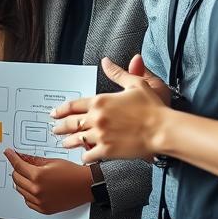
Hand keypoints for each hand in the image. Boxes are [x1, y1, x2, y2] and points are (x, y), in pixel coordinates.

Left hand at [4, 149, 92, 213]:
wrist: (86, 186)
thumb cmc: (72, 173)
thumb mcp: (52, 161)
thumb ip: (34, 160)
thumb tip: (21, 156)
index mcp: (38, 176)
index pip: (18, 165)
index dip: (11, 157)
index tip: (8, 153)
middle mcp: (37, 190)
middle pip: (16, 178)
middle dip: (17, 169)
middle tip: (21, 164)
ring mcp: (40, 201)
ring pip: (20, 190)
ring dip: (22, 182)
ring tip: (31, 176)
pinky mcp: (44, 209)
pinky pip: (28, 201)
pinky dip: (28, 194)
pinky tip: (34, 187)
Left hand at [50, 56, 169, 161]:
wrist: (163, 129)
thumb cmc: (152, 107)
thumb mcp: (134, 84)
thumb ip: (117, 73)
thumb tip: (106, 62)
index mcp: (100, 101)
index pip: (72, 105)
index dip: (61, 110)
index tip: (54, 113)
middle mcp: (96, 118)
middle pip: (70, 123)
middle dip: (59, 127)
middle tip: (54, 129)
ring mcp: (100, 135)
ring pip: (76, 139)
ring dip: (68, 142)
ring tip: (64, 143)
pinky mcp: (107, 150)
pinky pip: (89, 154)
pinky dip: (84, 156)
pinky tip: (83, 157)